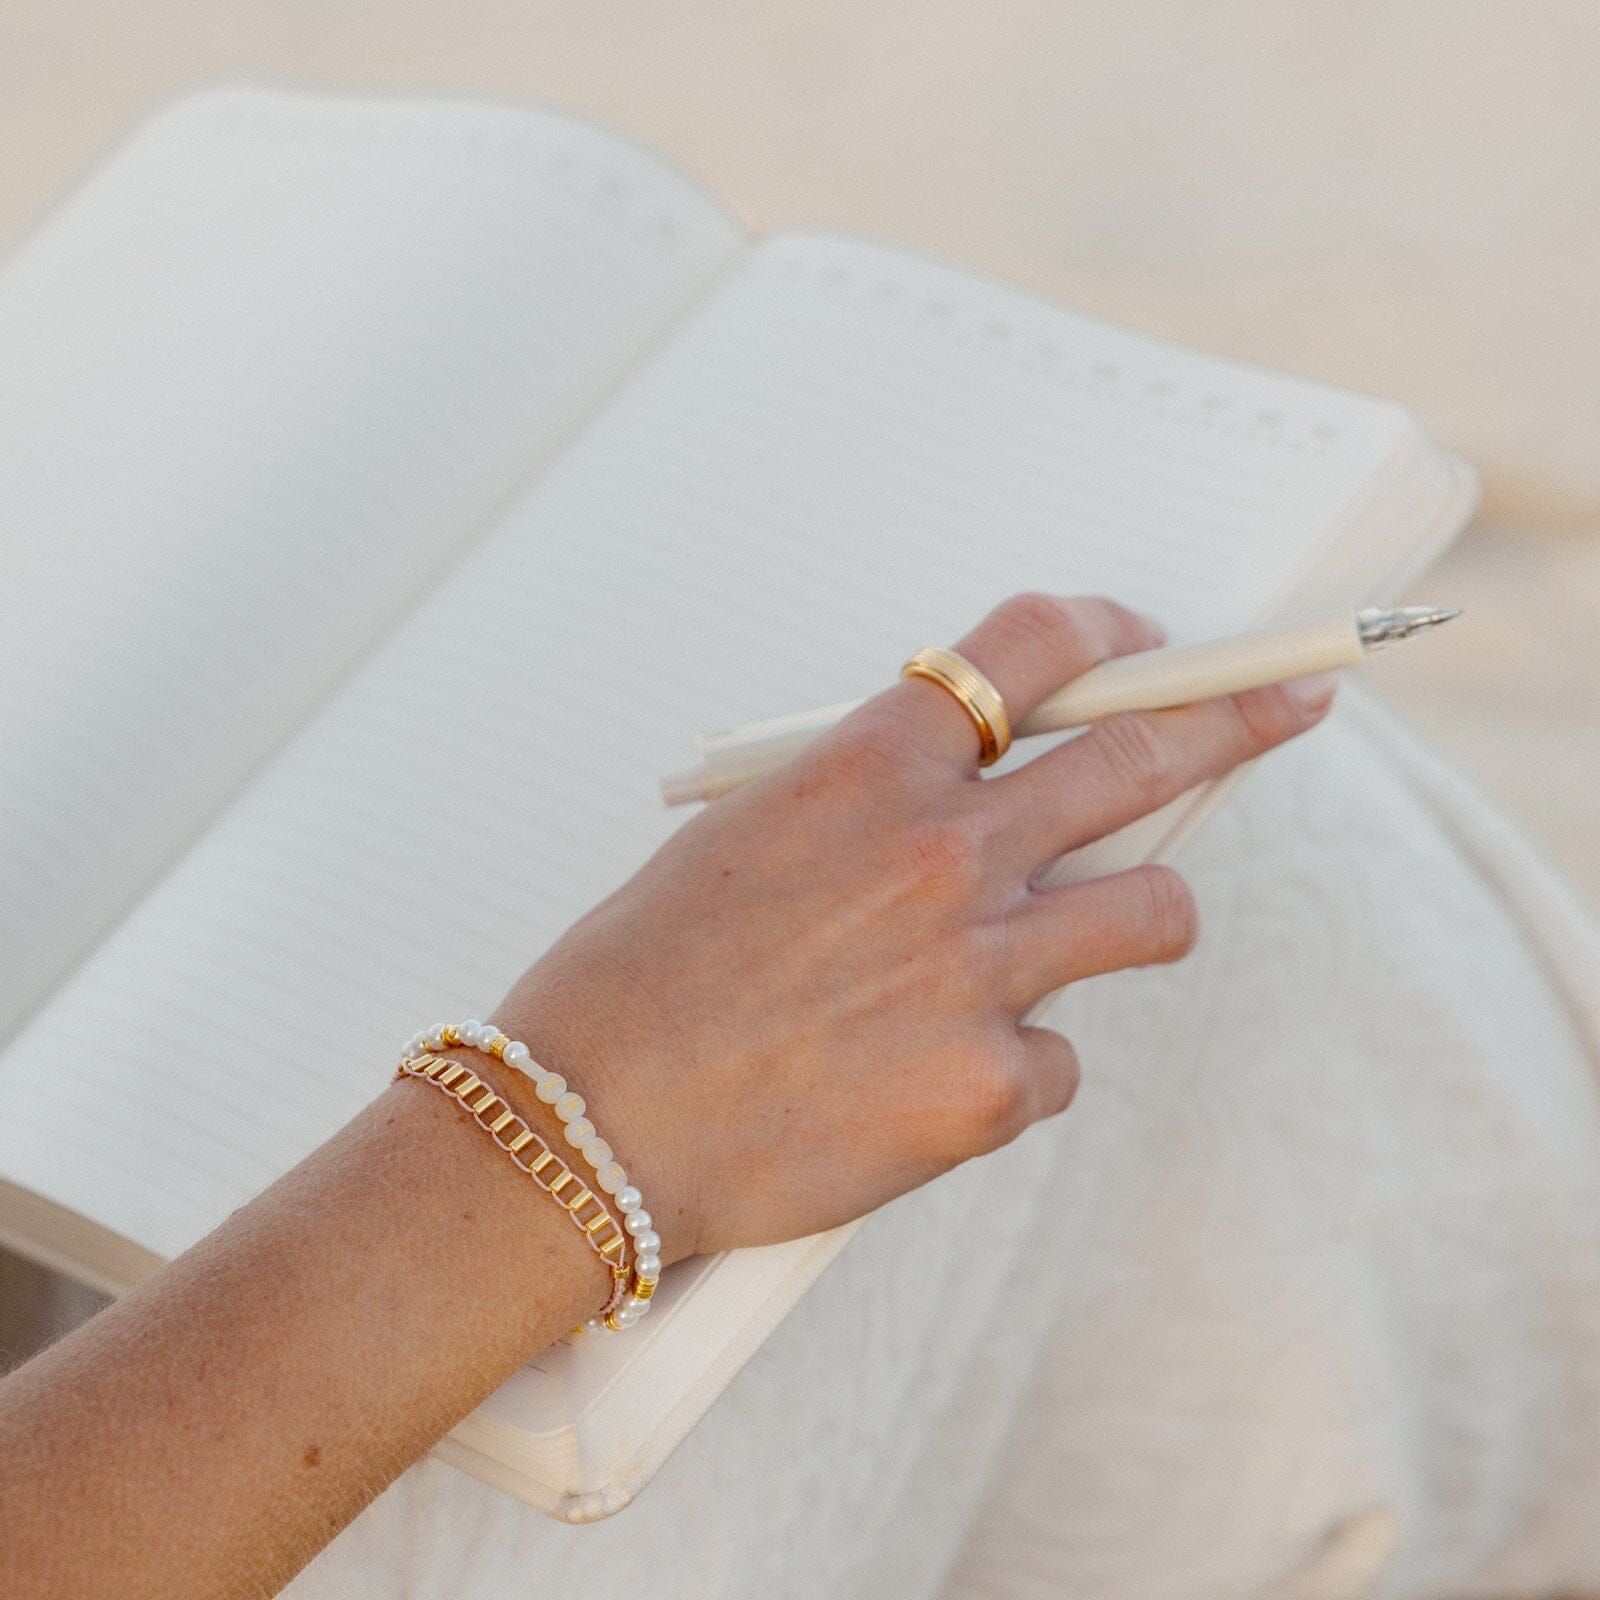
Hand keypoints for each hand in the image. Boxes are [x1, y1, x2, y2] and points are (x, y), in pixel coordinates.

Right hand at [494, 594, 1335, 1260]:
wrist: (585, 1126)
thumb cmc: (642, 977)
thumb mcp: (751, 839)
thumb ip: (874, 805)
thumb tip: (978, 793)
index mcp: (865, 769)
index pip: (1033, 646)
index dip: (1112, 634)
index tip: (1148, 643)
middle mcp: (940, 852)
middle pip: (1140, 756)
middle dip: (1233, 718)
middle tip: (1287, 705)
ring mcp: (976, 971)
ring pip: (1154, 911)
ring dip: (1144, 911)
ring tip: (1108, 931)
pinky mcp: (986, 1089)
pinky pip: (1058, 1060)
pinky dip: (1016, 1066)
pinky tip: (934, 1084)